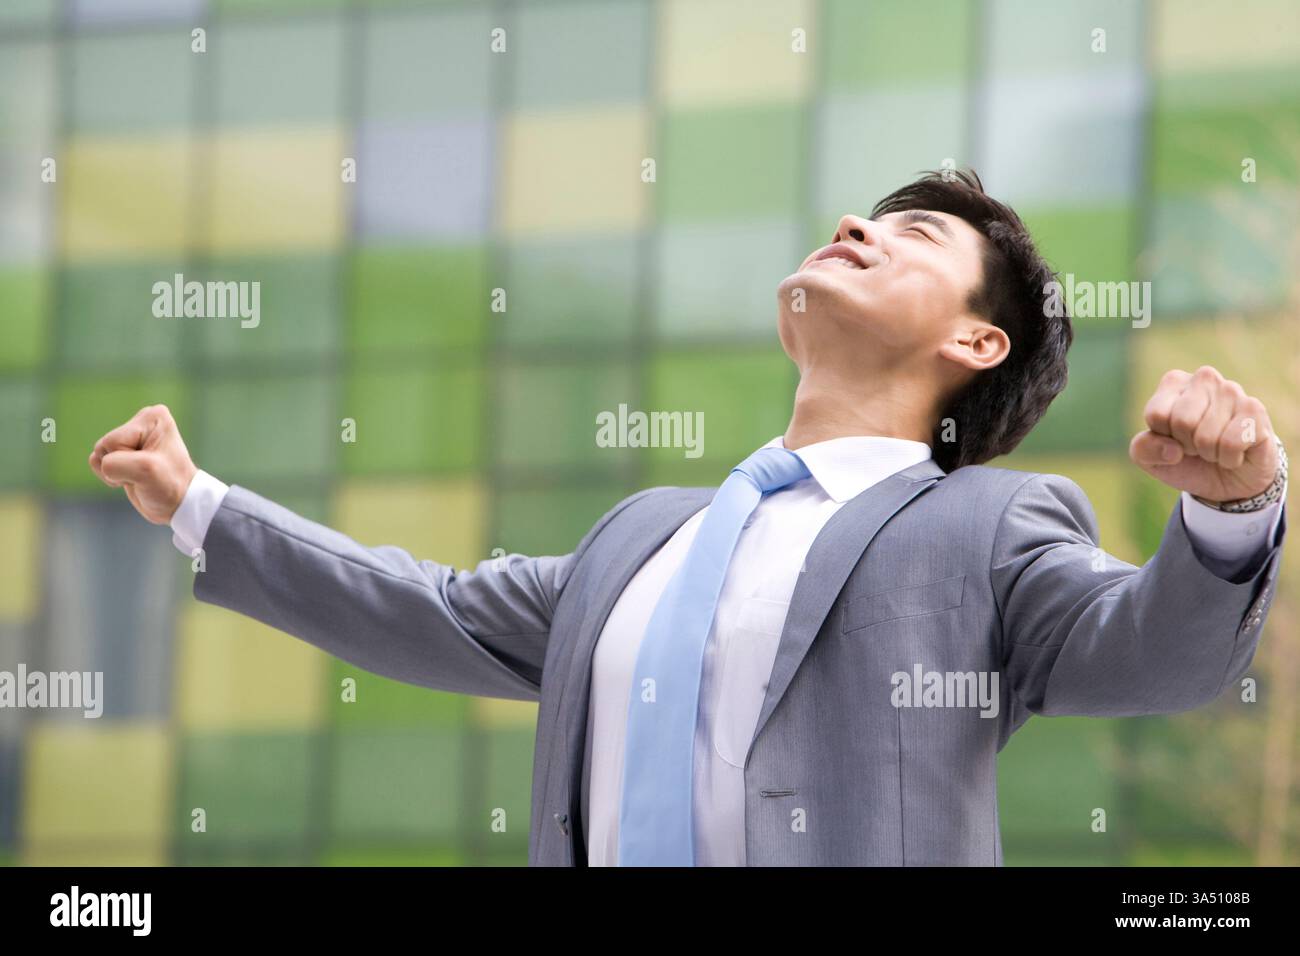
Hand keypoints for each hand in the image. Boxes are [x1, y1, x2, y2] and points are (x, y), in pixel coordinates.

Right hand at [88, 404, 198, 523]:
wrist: (178, 504)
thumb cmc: (169, 486)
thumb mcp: (145, 471)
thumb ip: (114, 464)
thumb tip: (101, 464)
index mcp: (153, 417)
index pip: (115, 441)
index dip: (129, 460)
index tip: (153, 465)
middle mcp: (143, 421)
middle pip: (105, 445)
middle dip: (121, 466)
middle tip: (146, 473)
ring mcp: (132, 436)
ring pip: (99, 454)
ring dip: (114, 472)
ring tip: (140, 475)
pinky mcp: (123, 451)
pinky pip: (97, 461)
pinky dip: (110, 475)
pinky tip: (132, 477)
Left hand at [1130, 366, 1278, 503]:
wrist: (1229, 479)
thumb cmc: (1186, 460)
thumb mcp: (1150, 459)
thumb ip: (1143, 450)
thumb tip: (1172, 450)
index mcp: (1173, 382)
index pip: (1156, 414)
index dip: (1163, 437)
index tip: (1174, 438)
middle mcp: (1204, 378)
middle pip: (1182, 422)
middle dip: (1187, 445)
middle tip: (1197, 445)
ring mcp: (1233, 391)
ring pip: (1206, 436)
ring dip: (1210, 453)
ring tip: (1217, 447)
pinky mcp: (1256, 409)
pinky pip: (1231, 444)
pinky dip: (1229, 458)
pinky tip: (1236, 451)